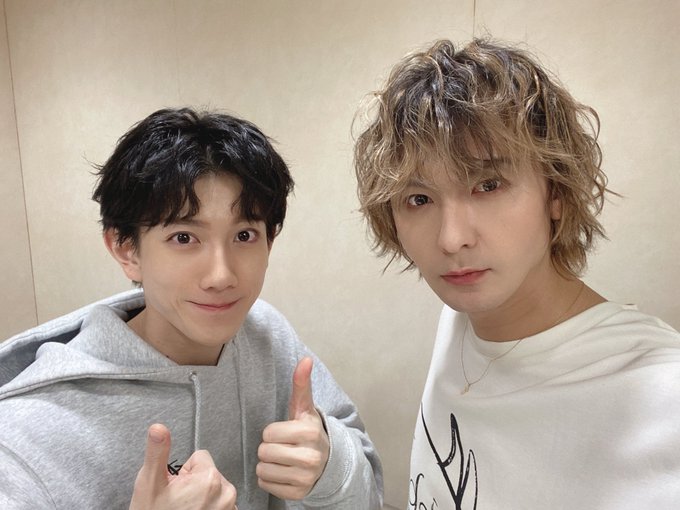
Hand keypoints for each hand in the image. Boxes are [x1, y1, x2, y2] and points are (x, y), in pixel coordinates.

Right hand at [129, 423, 237, 509]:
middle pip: (209, 473)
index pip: (200, 458)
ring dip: (202, 497)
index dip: (184, 472)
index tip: (175, 487)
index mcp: (210, 479)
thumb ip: (157, 452)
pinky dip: (209, 508)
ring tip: (185, 509)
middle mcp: (226, 493)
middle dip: (193, 484)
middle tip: (178, 501)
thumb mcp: (150, 483)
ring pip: (214, 488)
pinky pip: (220, 503)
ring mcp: (229, 509)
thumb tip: (158, 428)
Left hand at [256, 357, 329, 499]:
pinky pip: (266, 485)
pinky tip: (284, 472)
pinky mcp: (298, 493)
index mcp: (309, 431)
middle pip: (264, 451)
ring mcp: (305, 477)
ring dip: (268, 464)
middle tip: (282, 447)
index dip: (272, 432)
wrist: (327, 462)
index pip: (268, 433)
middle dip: (269, 448)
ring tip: (283, 459)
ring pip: (263, 469)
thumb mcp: (305, 408)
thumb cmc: (308, 431)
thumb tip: (305, 359)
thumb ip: (301, 384)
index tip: (284, 433)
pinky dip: (270, 479)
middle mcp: (310, 456)